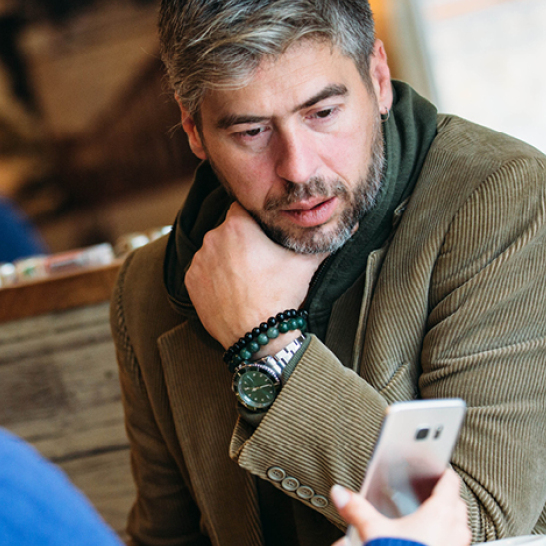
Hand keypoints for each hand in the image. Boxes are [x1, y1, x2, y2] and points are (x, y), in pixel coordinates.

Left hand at [184, 203, 324, 353]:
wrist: (258, 336)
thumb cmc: (281, 296)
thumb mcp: (307, 264)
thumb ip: (324, 239)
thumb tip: (355, 223)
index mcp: (237, 225)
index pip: (244, 209)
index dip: (256, 223)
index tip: (264, 237)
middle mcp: (213, 238)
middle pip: (229, 231)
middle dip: (241, 242)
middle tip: (259, 263)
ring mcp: (199, 260)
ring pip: (215, 251)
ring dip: (226, 260)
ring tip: (246, 280)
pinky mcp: (191, 280)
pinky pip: (203, 271)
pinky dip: (214, 278)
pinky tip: (232, 290)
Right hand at [331, 470, 470, 545]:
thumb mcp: (373, 530)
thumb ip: (357, 508)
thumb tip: (342, 495)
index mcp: (440, 513)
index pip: (450, 483)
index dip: (443, 474)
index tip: (440, 472)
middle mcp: (454, 531)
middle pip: (457, 504)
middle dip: (447, 498)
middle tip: (433, 497)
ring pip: (461, 528)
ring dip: (450, 522)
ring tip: (431, 524)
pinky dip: (448, 544)